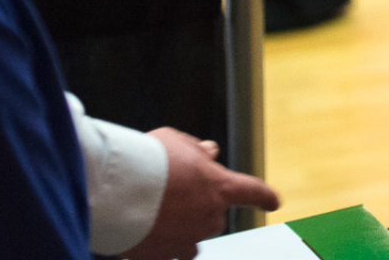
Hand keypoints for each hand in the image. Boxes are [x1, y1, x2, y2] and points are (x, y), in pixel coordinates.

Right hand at [122, 128, 279, 259]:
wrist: (114, 190)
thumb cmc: (147, 160)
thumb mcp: (177, 141)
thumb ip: (196, 150)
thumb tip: (210, 152)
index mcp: (220, 188)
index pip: (253, 191)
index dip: (264, 196)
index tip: (274, 202)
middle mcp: (209, 218)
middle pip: (214, 214)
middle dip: (198, 203)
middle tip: (170, 187)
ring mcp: (186, 241)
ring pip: (192, 237)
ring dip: (182, 227)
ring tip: (156, 212)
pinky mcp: (162, 257)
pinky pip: (168, 253)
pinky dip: (161, 244)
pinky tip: (144, 230)